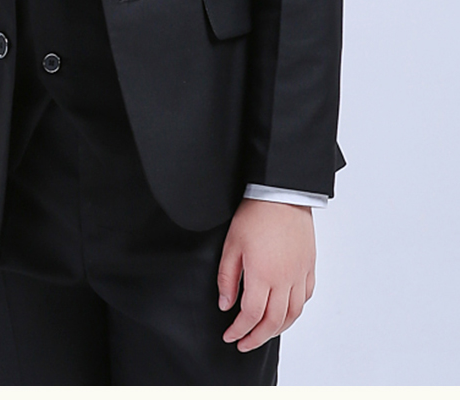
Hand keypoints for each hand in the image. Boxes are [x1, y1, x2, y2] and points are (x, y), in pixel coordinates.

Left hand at [217, 198, 315, 351]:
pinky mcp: (309, 266)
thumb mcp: (232, 244)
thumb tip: (226, 305)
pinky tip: (285, 310)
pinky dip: (296, 310)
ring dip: (278, 329)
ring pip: (293, 314)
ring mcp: (300, 274)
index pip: (251, 316)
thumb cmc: (255, 213)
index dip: (239, 331)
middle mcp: (285, 280)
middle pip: (274, 322)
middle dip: (257, 337)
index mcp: (263, 275)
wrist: (282, 192)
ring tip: (263, 332)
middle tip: (244, 343)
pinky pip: (306, 297)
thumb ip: (228, 278)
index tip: (230, 336)